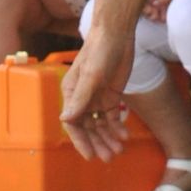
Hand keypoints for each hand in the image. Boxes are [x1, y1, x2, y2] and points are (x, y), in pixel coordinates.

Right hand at [60, 20, 135, 158]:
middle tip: (109, 157)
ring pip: (101, 124)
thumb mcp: (90, 76)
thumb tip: (65, 120)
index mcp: (71, 94)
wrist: (117, 34)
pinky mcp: (112, 95)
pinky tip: (125, 136)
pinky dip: (118, 127)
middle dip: (97, 143)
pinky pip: (113, 116)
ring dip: (108, 138)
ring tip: (119, 151)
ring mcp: (97, 98)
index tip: (90, 156)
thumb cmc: (99, 51)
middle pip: (88, 127)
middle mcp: (82, 99)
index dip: (81, 141)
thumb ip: (80, 99)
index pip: (73, 124)